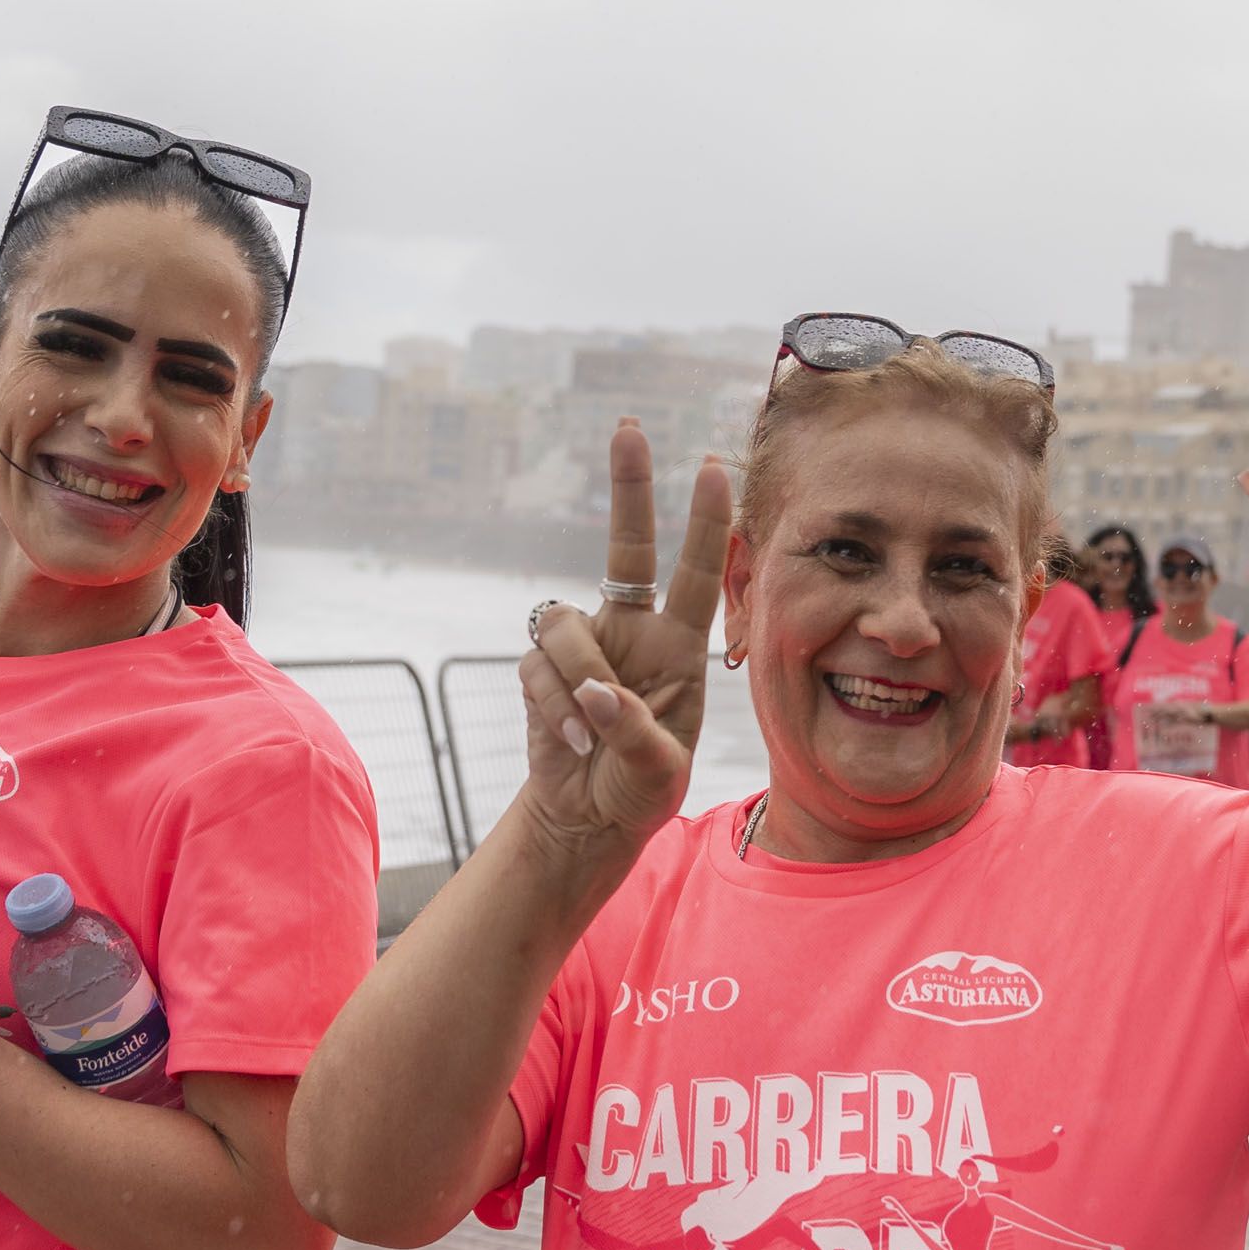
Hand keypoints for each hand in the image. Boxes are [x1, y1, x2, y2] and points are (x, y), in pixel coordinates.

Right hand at [520, 420, 733, 854]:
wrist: (587, 818)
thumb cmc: (639, 791)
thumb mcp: (658, 772)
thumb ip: (636, 732)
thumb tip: (597, 693)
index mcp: (678, 648)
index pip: (696, 575)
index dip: (705, 522)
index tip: (713, 468)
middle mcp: (632, 632)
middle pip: (627, 547)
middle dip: (628, 489)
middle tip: (629, 431)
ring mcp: (583, 647)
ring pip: (563, 623)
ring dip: (574, 675)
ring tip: (589, 728)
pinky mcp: (540, 669)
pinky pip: (535, 668)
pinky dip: (552, 706)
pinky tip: (569, 740)